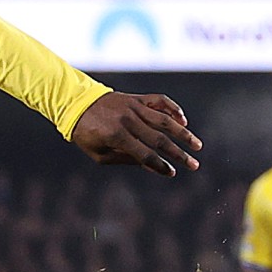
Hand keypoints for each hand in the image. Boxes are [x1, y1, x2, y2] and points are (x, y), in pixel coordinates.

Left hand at [71, 92, 201, 177]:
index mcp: (117, 136)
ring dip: (184, 134)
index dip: (160, 166)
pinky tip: (183, 120)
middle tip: (194, 165)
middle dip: (179, 154)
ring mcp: (134, 107)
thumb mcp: (99, 154)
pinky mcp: (136, 98)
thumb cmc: (86, 134)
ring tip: (197, 145)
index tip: (172, 173)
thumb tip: (151, 165)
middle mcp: (128, 120)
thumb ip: (125, 159)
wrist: (74, 103)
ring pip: (165, 120)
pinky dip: (173, 109)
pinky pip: (160, 100)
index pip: (145, 154)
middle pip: (160, 139)